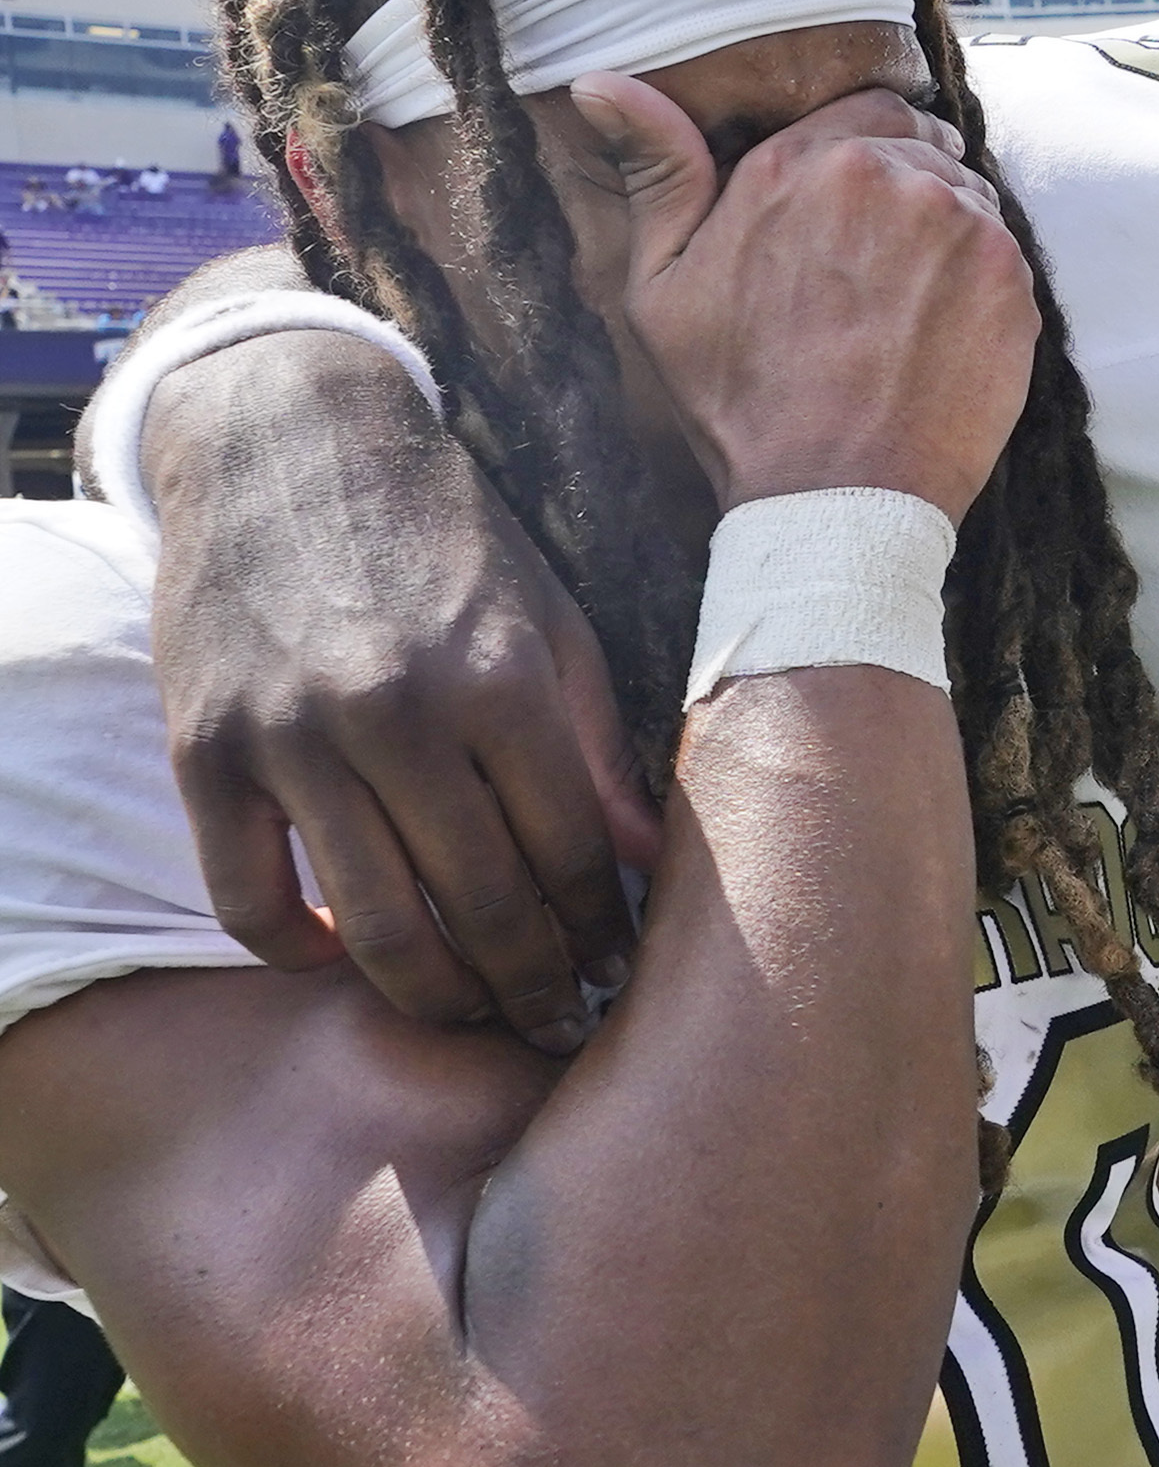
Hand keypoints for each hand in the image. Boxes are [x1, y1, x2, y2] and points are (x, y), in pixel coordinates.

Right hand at [148, 333, 659, 1049]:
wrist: (286, 440)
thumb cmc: (445, 536)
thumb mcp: (552, 619)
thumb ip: (598, 744)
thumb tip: (645, 862)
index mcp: (501, 679)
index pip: (571, 852)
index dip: (598, 931)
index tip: (614, 977)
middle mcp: (397, 713)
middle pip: (481, 904)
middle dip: (532, 986)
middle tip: (555, 1025)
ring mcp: (292, 736)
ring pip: (376, 922)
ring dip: (434, 994)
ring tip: (469, 1015)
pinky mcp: (205, 750)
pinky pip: (247, 897)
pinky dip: (299, 951)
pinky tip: (344, 957)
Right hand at [570, 77, 1037, 519]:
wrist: (835, 497)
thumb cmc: (740, 402)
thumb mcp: (663, 286)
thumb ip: (655, 171)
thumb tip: (599, 81)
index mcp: (801, 164)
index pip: (863, 108)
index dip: (862, 149)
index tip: (854, 199)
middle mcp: (890, 177)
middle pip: (922, 144)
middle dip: (905, 182)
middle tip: (880, 258)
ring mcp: (962, 227)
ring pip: (967, 194)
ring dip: (944, 228)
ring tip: (906, 299)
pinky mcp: (1012, 281)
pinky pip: (1004, 249)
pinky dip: (978, 277)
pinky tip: (939, 328)